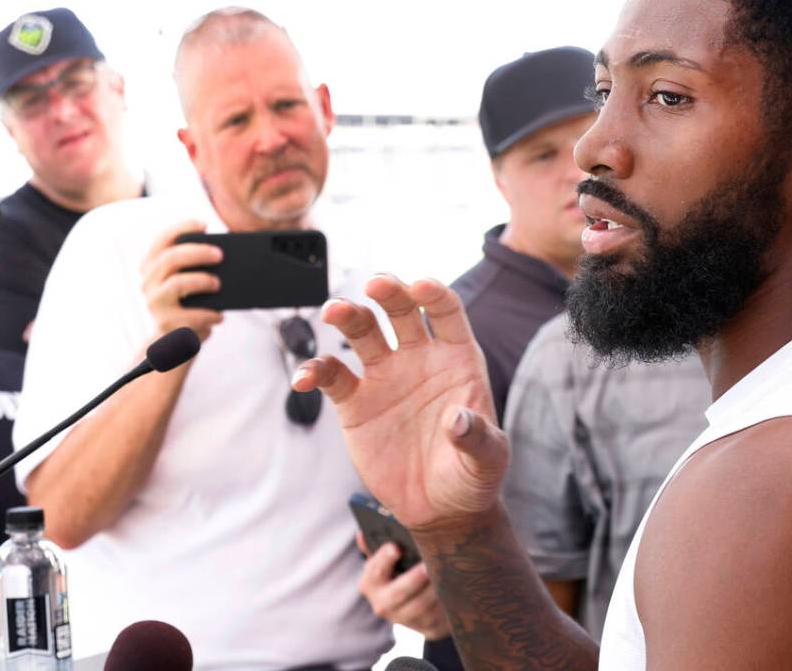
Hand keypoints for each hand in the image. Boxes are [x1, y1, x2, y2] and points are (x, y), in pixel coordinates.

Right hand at [141, 220, 223, 340]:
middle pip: (170, 258)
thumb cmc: (186, 308)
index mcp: (152, 268)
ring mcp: (154, 303)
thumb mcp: (187, 286)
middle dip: (198, 252)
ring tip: (218, 284)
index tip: (204, 225)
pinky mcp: (165, 324)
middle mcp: (148, 283)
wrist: (171, 347)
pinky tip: (219, 316)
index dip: (181, 228)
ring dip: (203, 280)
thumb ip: (195, 269)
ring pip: (178, 283)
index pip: (162, 241)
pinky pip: (191, 315)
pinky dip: (210, 314)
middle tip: (220, 254)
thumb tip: (222, 257)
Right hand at [292, 275, 506, 528]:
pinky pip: (331, 376)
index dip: (434, 294)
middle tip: (375, 284)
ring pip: (362, 331)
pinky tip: (304, 379)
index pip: (446, 312)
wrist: (439, 508)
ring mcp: (385, 376)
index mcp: (457, 359)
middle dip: (389, 291)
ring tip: (333, 311)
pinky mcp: (356, 402)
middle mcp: (418, 358)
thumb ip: (477, 438)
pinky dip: (315, 371)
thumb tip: (457, 420)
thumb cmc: (472, 477)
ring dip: (347, 314)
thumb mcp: (487, 461)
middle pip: (401, 310)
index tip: (420, 286)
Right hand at [357, 532, 450, 638]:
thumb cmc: (397, 570)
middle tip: (427, 565)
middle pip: (398, 593)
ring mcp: (404, 619)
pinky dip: (446, 602)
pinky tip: (454, 587)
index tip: (396, 547)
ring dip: (434, 590)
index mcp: (370, 583)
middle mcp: (383, 604)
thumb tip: (363, 533)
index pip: (374, 571)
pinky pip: (437, 617)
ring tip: (447, 572)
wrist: (413, 605)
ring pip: (421, 606)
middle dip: (413, 579)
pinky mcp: (425, 628)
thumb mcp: (384, 559)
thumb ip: (375, 544)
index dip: (384, 560)